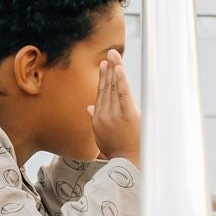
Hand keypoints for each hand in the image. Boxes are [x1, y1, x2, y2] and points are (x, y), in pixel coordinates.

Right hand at [88, 49, 140, 164]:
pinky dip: (121, 81)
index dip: (102, 78)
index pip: (100, 94)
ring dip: (114, 70)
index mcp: (97, 118)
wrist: (126, 162)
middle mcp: (103, 115)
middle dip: (108, 69)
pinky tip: (120, 69)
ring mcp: (114, 115)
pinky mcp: (127, 115)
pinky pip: (123, 94)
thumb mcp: (100, 135)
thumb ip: (94, 119)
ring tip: (115, 57)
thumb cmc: (115, 150)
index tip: (104, 65)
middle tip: (110, 54)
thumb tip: (88, 107)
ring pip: (114, 88)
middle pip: (106, 88)